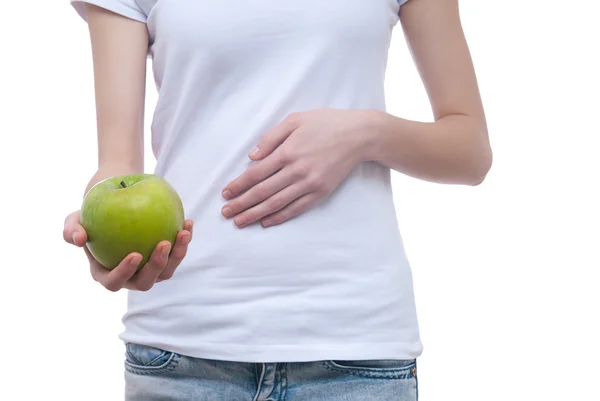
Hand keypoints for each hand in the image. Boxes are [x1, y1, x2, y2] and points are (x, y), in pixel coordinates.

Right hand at [63, 210, 193, 291]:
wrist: (112, 210)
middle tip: (164, 243)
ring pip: (166, 270)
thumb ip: (71, 230)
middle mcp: (130, 278)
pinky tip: (188, 222)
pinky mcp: (165, 260)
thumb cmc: (90, 217)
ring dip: (178, 254)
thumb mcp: (74, 220)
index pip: (114, 282)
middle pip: (146, 281)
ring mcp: (149, 271)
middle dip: (157, 266)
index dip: (125, 273)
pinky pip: (177, 254)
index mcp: (106, 274)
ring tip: (183, 232)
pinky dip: (184, 240)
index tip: (135, 254)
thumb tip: (79, 239)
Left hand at [221, 108, 372, 226]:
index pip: (256, 173)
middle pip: (263, 192)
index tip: (225, 193)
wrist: (359, 135)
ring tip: (240, 221)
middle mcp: (297, 171)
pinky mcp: (321, 192)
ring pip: (277, 203)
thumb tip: (252, 157)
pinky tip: (266, 222)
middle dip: (242, 204)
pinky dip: (280, 216)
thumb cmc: (325, 123)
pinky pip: (296, 208)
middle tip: (226, 213)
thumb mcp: (295, 120)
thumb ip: (270, 138)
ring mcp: (310, 184)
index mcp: (287, 151)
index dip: (238, 185)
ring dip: (256, 214)